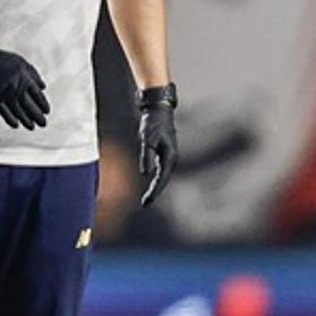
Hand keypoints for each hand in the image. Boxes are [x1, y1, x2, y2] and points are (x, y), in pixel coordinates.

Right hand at [0, 33, 49, 129]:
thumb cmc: (1, 59)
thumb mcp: (21, 63)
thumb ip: (33, 74)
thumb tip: (43, 87)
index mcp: (25, 78)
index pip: (38, 95)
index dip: (43, 104)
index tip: (47, 111)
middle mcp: (16, 88)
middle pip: (30, 106)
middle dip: (38, 116)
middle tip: (43, 123)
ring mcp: (4, 94)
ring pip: (18, 111)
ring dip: (26, 120)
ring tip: (32, 127)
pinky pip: (3, 112)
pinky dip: (10, 119)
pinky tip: (16, 124)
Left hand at [136, 84, 178, 206]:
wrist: (157, 111)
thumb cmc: (152, 124)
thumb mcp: (147, 139)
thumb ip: (146, 156)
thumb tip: (145, 174)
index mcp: (169, 157)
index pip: (161, 179)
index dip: (154, 191)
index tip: (146, 202)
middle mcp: (170, 158)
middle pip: (163, 180)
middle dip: (155, 192)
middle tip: (145, 204)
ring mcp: (167, 156)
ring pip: (162, 176)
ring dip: (156, 187)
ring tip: (147, 199)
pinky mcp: (162, 153)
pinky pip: (159, 170)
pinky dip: (155, 178)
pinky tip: (150, 183)